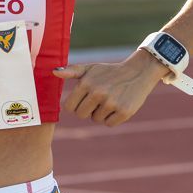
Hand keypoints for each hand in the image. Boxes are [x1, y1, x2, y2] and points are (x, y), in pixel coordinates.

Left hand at [52, 51, 168, 126]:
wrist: (138, 72)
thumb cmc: (109, 72)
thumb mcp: (90, 68)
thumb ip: (71, 71)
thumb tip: (54, 72)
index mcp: (86, 83)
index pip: (69, 107)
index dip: (75, 105)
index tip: (84, 99)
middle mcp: (98, 93)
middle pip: (81, 115)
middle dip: (87, 110)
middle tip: (98, 99)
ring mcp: (111, 103)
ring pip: (96, 119)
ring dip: (101, 113)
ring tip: (110, 99)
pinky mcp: (124, 112)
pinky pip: (109, 123)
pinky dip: (112, 118)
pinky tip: (118, 105)